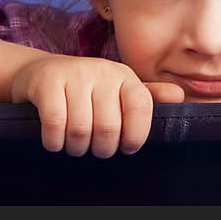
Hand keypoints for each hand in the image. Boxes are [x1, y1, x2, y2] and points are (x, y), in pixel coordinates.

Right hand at [11, 55, 183, 157]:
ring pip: (81, 130)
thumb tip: (180, 97)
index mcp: (124, 75)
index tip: (127, 147)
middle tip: (96, 148)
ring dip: (76, 148)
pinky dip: (54, 141)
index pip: (140, 106)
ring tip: (75, 145)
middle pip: (109, 127)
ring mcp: (73, 75)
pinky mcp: (47, 83)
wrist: (41, 73)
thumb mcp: (118, 89)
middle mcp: (101, 71)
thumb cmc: (87, 88)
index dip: (136, 135)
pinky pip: (55, 124)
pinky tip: (55, 141)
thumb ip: (147, 97)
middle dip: (102, 149)